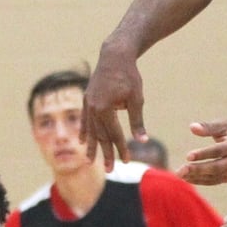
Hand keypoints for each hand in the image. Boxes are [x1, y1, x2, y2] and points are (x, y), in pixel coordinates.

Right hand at [82, 41, 144, 169]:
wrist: (114, 56)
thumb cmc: (129, 76)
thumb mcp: (136, 99)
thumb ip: (137, 121)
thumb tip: (142, 141)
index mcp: (105, 109)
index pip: (115, 134)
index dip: (121, 148)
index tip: (127, 160)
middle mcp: (93, 108)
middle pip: (101, 136)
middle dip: (106, 153)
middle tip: (109, 170)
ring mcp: (87, 104)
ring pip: (91, 130)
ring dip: (92, 147)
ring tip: (91, 161)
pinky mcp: (87, 99)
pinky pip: (85, 120)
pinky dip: (85, 132)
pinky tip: (83, 142)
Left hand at [181, 121, 226, 183]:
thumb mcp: (225, 125)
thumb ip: (208, 127)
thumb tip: (192, 127)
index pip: (219, 151)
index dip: (203, 154)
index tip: (188, 156)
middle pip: (217, 167)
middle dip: (198, 170)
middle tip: (180, 170)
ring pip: (215, 177)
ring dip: (196, 177)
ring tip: (180, 174)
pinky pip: (214, 181)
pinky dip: (200, 181)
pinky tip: (187, 178)